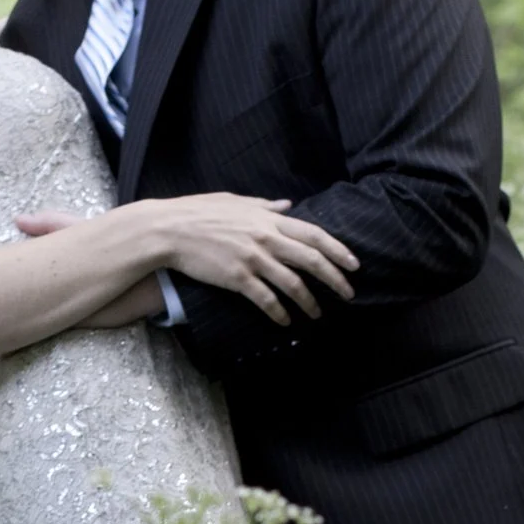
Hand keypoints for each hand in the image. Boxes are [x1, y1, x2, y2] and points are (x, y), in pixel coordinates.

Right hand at [143, 192, 357, 325]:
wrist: (169, 230)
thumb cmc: (198, 212)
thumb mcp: (235, 201)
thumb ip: (264, 206)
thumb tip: (287, 205)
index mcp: (268, 219)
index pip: (314, 234)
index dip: (338, 250)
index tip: (354, 264)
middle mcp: (266, 238)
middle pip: (312, 260)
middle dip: (335, 279)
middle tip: (349, 294)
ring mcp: (252, 259)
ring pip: (293, 284)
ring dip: (310, 302)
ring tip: (318, 314)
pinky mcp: (237, 278)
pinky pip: (266, 299)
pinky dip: (279, 313)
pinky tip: (286, 322)